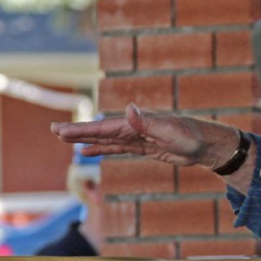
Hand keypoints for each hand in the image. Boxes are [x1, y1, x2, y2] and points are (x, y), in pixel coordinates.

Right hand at [51, 104, 211, 167]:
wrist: (207, 144)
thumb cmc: (191, 136)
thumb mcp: (168, 130)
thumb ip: (147, 121)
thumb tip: (128, 108)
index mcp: (135, 123)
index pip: (103, 127)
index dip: (82, 130)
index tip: (61, 131)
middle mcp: (133, 128)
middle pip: (100, 131)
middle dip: (77, 132)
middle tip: (53, 131)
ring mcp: (138, 137)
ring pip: (106, 139)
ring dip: (87, 140)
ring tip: (65, 139)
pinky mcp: (144, 147)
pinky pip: (118, 148)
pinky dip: (103, 149)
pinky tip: (89, 151)